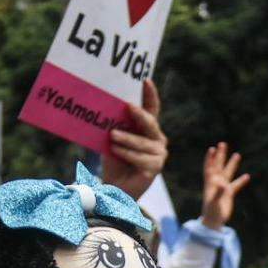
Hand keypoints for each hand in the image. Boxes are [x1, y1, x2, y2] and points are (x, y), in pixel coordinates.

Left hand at [103, 79, 166, 198]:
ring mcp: (159, 154)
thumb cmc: (114, 160)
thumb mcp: (114, 138)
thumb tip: (108, 108)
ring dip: (126, 138)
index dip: (150, 94)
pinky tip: (116, 150)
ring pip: (142, 142)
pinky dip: (126, 153)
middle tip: (127, 105)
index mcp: (148, 129)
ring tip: (112, 136)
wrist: (113, 187)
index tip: (146, 80)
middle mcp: (157, 140)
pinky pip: (140, 157)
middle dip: (139, 114)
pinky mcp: (155, 168)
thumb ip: (117, 125)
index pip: (152, 109)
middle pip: (150, 123)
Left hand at [199, 142, 251, 230]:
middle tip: (223, 144)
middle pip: (218, 166)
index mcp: (210, 183)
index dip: (210, 158)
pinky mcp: (229, 194)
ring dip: (232, 164)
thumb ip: (218, 192)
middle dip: (220, 155)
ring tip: (237, 154)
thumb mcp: (214, 202)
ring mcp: (223, 188)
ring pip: (228, 173)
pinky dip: (241, 181)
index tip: (212, 148)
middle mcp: (216, 183)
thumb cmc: (211, 212)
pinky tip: (247, 176)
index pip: (209, 167)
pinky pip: (236, 185)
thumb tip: (224, 184)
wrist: (214, 221)